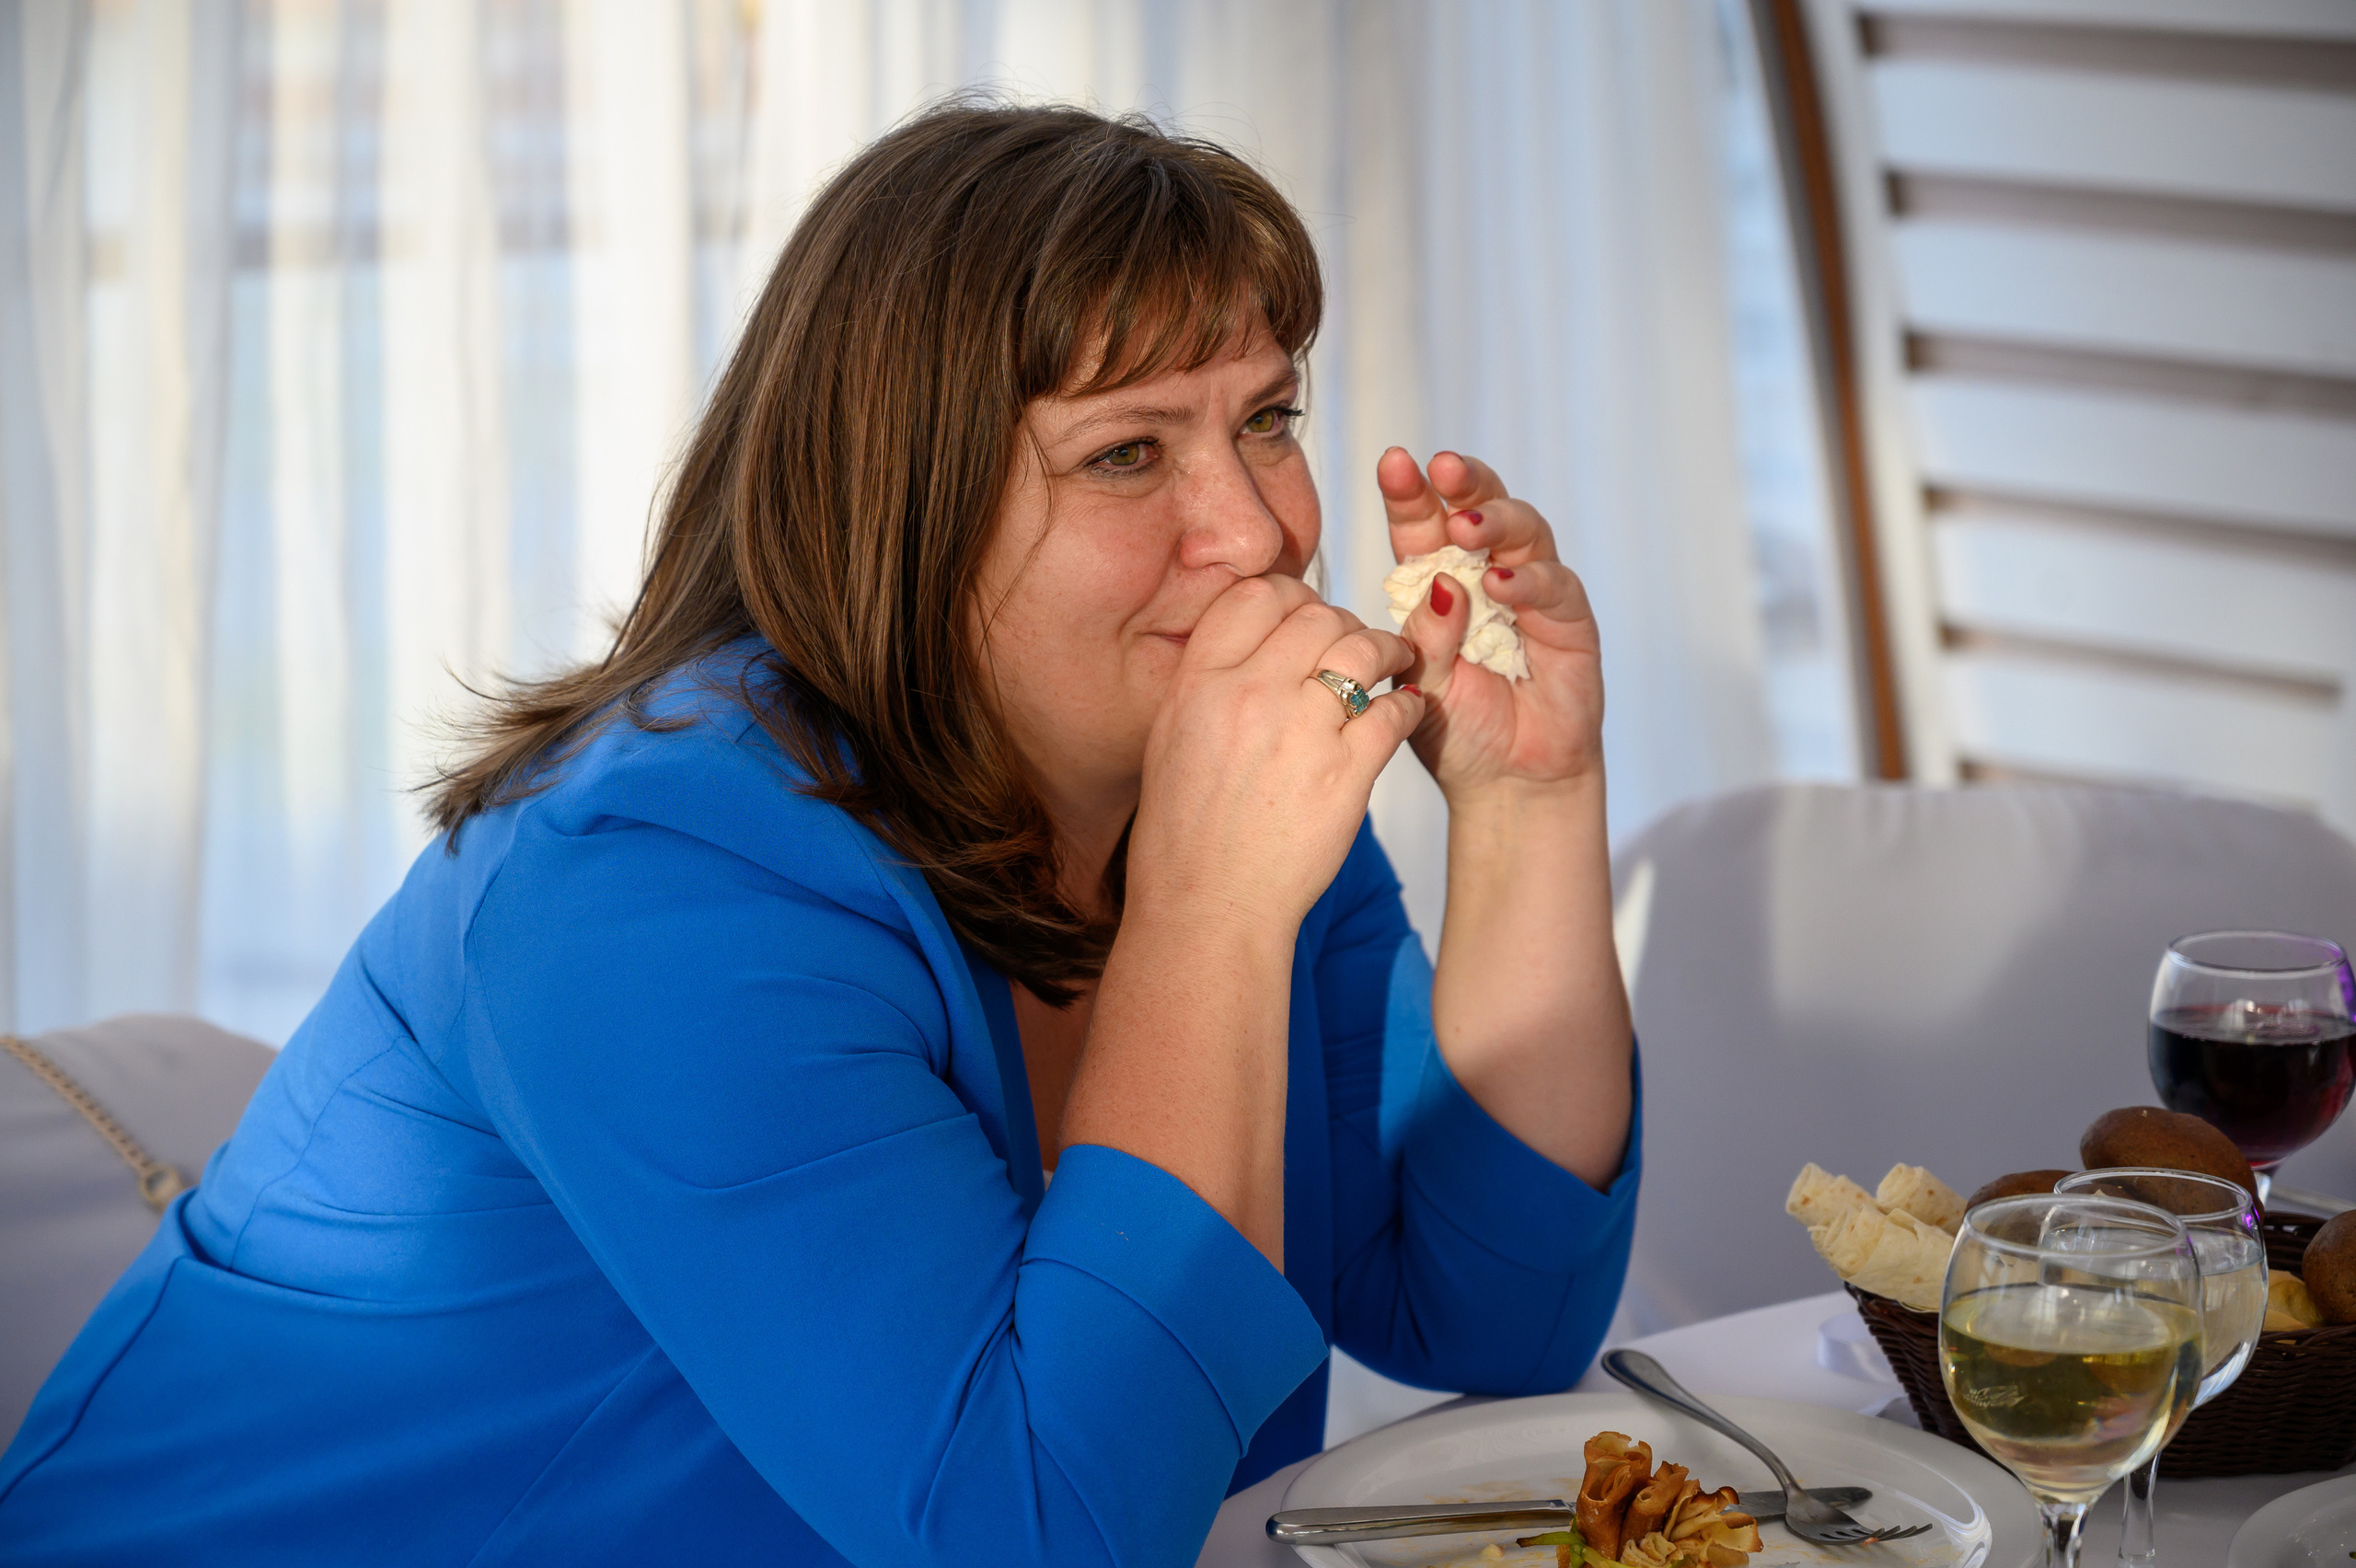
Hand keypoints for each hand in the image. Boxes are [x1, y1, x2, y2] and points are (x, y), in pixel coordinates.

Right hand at [1127, 576, 1423, 932]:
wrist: (1208, 906)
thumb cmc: (1187, 835)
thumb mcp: (1172, 739)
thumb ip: (1210, 683)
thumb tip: (1253, 644)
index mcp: (1199, 683)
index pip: (1256, 594)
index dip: (1291, 594)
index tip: (1306, 615)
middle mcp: (1249, 695)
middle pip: (1316, 614)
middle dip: (1343, 620)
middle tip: (1355, 641)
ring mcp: (1301, 730)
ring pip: (1362, 648)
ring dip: (1388, 649)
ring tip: (1396, 661)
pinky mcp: (1347, 772)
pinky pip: (1395, 709)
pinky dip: (1407, 704)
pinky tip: (1403, 711)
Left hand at [1379, 448, 1602, 800]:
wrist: (1505, 781)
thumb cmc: (1455, 727)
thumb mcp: (1419, 686)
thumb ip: (1424, 638)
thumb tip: (1439, 586)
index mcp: (1437, 581)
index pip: (1422, 527)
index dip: (1409, 493)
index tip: (1392, 462)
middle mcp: (1486, 573)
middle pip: (1479, 507)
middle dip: (1462, 483)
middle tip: (1441, 468)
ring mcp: (1532, 591)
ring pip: (1524, 532)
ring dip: (1495, 521)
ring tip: (1465, 526)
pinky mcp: (1570, 620)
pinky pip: (1554, 586)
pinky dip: (1527, 581)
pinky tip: (1500, 583)